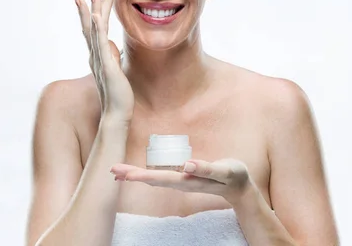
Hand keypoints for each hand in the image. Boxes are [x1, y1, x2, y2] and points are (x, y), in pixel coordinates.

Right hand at [75, 0, 133, 120]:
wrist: (117, 113)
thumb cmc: (118, 94)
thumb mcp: (116, 70)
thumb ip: (112, 57)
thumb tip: (112, 46)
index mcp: (99, 55)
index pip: (94, 30)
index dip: (91, 12)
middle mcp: (96, 55)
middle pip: (92, 25)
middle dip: (94, 6)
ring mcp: (100, 59)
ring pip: (96, 30)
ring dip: (95, 10)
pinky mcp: (106, 65)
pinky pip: (101, 44)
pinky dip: (98, 29)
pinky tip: (97, 16)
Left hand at [110, 158, 253, 204]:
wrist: (239, 187)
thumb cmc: (233, 176)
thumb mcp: (225, 172)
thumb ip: (207, 169)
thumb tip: (187, 165)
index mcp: (188, 181)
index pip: (160, 178)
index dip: (142, 175)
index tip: (125, 174)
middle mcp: (181, 183)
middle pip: (152, 179)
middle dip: (132, 174)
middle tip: (112, 169)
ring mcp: (180, 181)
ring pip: (153, 179)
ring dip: (134, 175)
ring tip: (116, 171)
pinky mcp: (182, 178)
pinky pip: (159, 176)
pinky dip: (143, 174)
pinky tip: (133, 174)